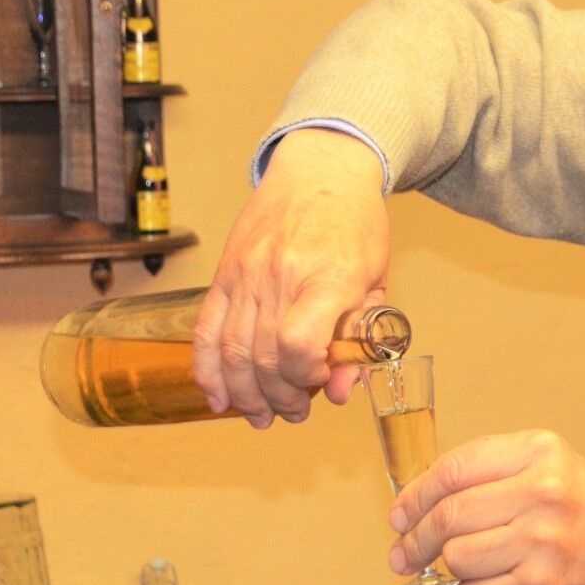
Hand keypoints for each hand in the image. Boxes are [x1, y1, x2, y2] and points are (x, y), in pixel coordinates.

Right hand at [193, 127, 388, 426]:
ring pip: (233, 350)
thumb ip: (362, 342)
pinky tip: (217, 397)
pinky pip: (207, 328)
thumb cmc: (356, 225)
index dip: (307, 377)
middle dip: (280, 397)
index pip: (299, 344)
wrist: (322, 170)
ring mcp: (248, 273)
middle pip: (265, 357)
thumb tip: (344, 393)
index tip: (321, 382)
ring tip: (261, 414)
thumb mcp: (377, 283)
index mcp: (329, 277)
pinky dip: (207, 369)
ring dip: (246, 394)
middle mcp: (282, 275)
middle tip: (294, 412)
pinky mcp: (226, 272)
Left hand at [390, 430, 584, 584]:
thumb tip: (419, 503)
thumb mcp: (554, 468)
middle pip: (448, 515)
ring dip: (454, 568)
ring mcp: (543, 541)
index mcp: (540, 452)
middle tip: (405, 553)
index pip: (454, 469)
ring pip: (457, 558)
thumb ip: (494, 474)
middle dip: (415, 539)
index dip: (415, 495)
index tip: (399, 515)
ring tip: (478, 567)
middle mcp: (543, 491)